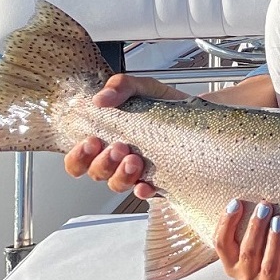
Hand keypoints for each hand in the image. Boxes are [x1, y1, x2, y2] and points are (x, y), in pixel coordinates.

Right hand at [62, 74, 182, 198]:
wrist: (200, 112)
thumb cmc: (165, 103)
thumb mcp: (143, 87)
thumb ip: (120, 86)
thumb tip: (101, 98)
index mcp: (107, 139)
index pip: (79, 160)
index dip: (78, 157)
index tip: (92, 141)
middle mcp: (118, 159)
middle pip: (97, 173)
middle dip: (103, 163)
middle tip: (119, 148)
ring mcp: (138, 171)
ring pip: (117, 184)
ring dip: (121, 175)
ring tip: (135, 159)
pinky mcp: (160, 180)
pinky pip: (146, 194)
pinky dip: (143, 191)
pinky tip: (146, 185)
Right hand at [215, 199, 279, 279]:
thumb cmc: (263, 248)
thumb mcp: (248, 238)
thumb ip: (244, 221)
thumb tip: (248, 183)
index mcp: (231, 263)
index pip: (222, 244)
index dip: (227, 224)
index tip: (236, 202)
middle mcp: (245, 277)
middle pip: (248, 253)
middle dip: (256, 229)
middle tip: (265, 207)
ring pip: (269, 268)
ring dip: (275, 243)